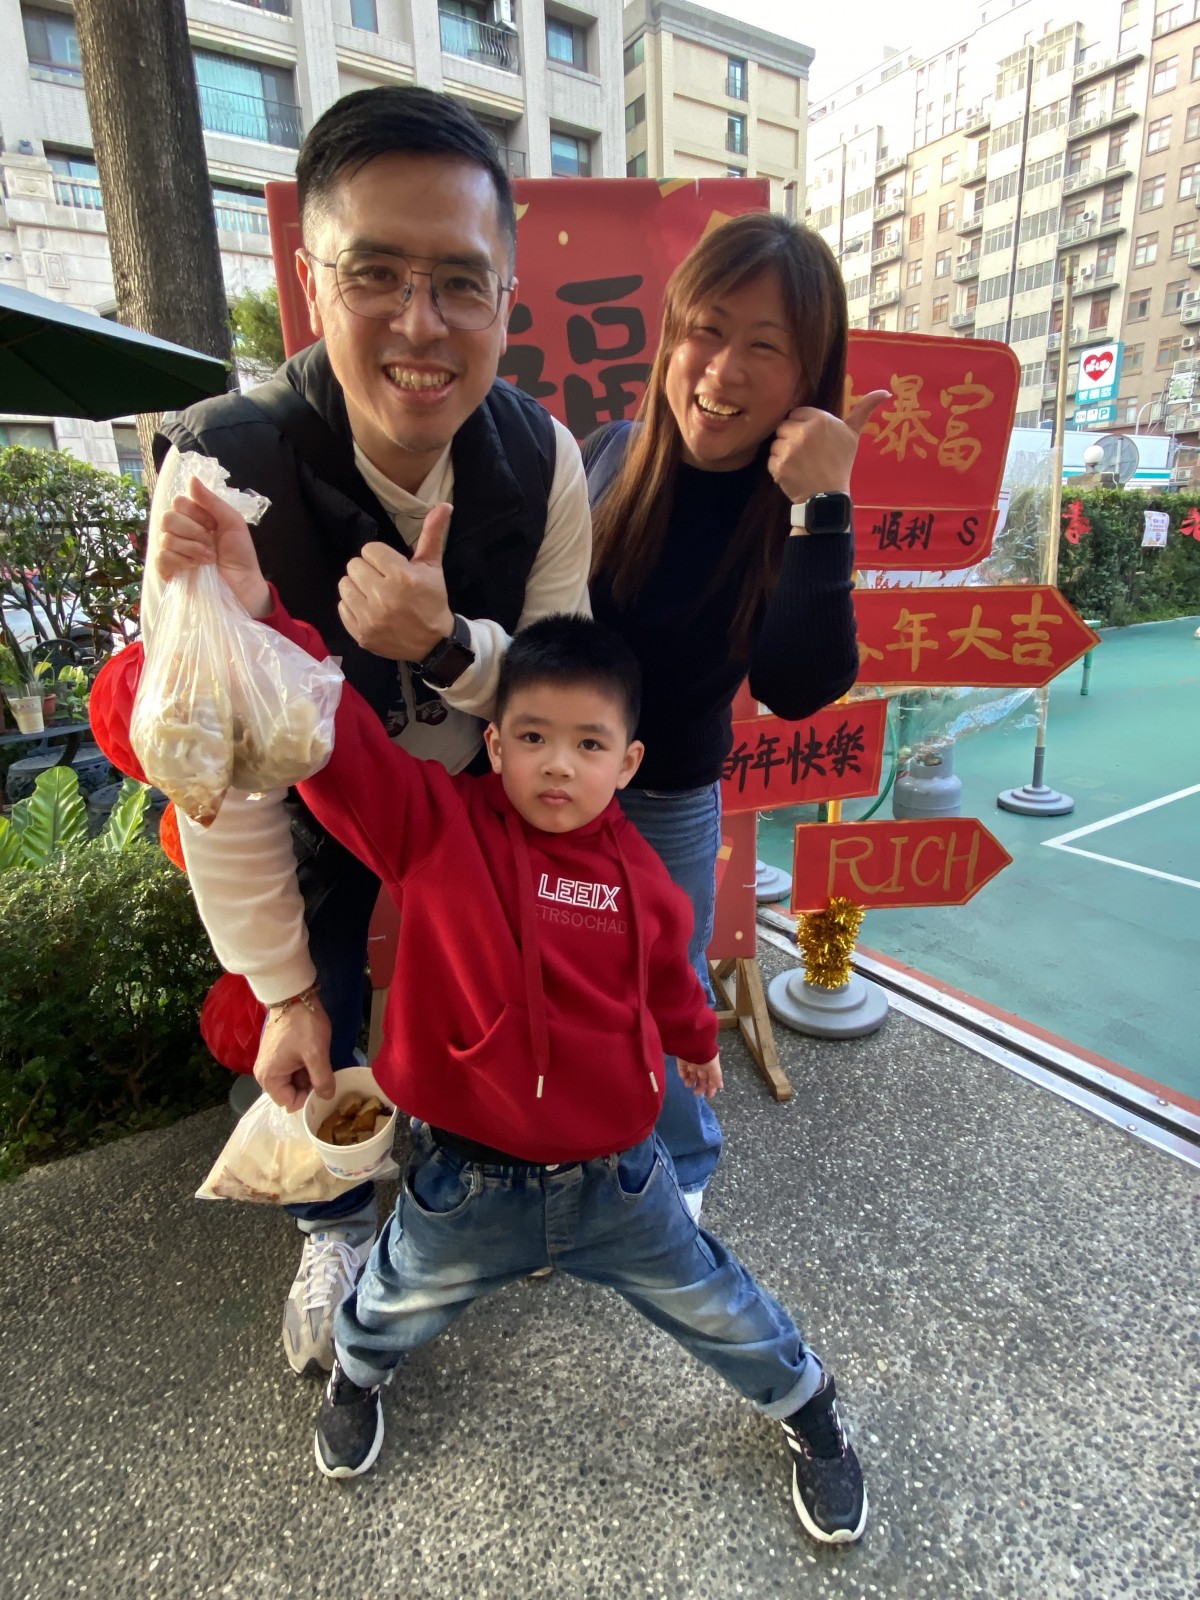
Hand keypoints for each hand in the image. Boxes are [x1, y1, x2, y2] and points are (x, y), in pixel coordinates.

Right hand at [158, 477, 270, 617]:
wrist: (244, 585)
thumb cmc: (240, 554)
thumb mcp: (232, 522)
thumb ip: (212, 501)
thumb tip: (191, 479)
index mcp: (193, 518)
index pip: (178, 502)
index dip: (196, 512)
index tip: (213, 524)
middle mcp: (179, 532)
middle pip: (168, 518)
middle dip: (193, 531)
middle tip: (211, 542)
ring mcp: (172, 552)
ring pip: (165, 538)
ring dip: (192, 548)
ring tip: (210, 558)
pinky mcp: (168, 572)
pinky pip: (162, 558)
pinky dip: (181, 561)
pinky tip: (196, 567)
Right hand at [253, 994, 335, 1110]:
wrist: (294, 996)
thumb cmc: (303, 1025)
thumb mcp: (316, 1053)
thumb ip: (322, 1079)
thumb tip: (327, 1097)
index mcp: (269, 1078)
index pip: (291, 1103)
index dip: (309, 1098)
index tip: (324, 1085)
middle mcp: (265, 1075)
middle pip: (292, 1093)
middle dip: (309, 1087)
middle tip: (325, 1071)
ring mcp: (270, 1065)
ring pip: (294, 1082)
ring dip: (309, 1076)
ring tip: (320, 1061)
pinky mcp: (277, 1056)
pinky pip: (293, 1071)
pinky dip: (305, 1068)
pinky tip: (315, 1057)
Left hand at [338, 502, 454, 661]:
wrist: (433, 642)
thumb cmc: (431, 600)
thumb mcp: (433, 567)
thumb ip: (432, 534)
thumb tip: (444, 504)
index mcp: (401, 576)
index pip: (369, 550)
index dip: (381, 558)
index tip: (392, 569)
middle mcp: (383, 596)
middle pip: (354, 565)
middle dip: (368, 571)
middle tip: (382, 582)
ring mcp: (371, 617)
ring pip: (344, 585)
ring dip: (357, 588)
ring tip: (373, 595)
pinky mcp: (361, 634)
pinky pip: (342, 607)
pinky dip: (353, 607)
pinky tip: (369, 610)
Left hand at [677, 1053, 722, 1099]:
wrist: (692, 1042)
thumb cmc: (705, 1054)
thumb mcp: (714, 1066)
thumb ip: (716, 1076)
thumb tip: (720, 1086)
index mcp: (710, 1065)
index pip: (712, 1078)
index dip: (711, 1087)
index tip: (708, 1096)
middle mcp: (701, 1064)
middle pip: (701, 1078)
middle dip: (700, 1087)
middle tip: (696, 1094)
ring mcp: (691, 1061)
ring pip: (691, 1075)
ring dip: (690, 1082)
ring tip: (688, 1085)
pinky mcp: (682, 1059)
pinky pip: (682, 1069)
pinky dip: (683, 1075)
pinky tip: (684, 1077)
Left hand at [767, 389, 889, 507]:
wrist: (829, 496)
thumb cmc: (841, 463)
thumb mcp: (853, 434)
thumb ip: (864, 410)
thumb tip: (885, 392)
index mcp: (820, 419)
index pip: (797, 413)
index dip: (802, 426)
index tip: (811, 441)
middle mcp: (803, 431)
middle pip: (783, 426)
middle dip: (791, 438)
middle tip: (805, 454)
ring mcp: (789, 449)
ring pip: (775, 443)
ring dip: (783, 453)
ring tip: (799, 464)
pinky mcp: (778, 465)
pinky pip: (770, 460)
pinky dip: (778, 468)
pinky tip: (793, 473)